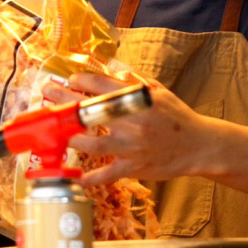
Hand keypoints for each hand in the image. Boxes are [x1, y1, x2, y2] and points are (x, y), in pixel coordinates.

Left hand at [41, 73, 208, 186]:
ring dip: (71, 138)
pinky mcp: (134, 167)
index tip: (70, 80)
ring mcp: (132, 146)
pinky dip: (91, 177)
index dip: (81, 82)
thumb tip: (107, 70)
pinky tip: (76, 176)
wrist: (199, 145)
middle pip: (91, 112)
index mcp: (138, 100)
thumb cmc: (176, 116)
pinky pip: (107, 174)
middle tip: (48, 94)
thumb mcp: (157, 91)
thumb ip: (132, 81)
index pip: (102, 86)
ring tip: (56, 132)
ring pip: (93, 144)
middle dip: (65, 101)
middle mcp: (133, 122)